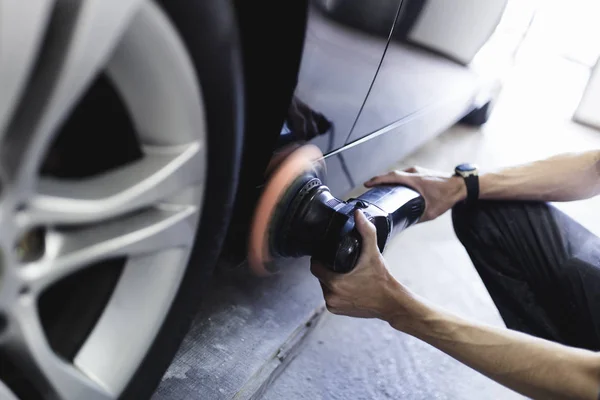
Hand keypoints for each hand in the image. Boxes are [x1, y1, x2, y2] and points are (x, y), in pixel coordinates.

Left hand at [311, 210, 421, 324]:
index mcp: (334, 283)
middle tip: (338, 262)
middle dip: (327, 268)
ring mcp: (334, 305)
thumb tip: (358, 214)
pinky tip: (343, 285)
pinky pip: (330, 297)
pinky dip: (335, 291)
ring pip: (324, 287)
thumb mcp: (372, 253)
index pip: (315, 267)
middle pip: (320, 276)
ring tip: (341, 272)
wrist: (391, 302)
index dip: (319, 258)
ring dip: (329, 279)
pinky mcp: (337, 311)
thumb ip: (366, 231)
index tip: (326, 253)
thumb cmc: (381, 279)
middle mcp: (331, 296)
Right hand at [365, 166, 466, 221]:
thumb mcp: (431, 211)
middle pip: (392, 174)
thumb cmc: (448, 196)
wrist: (461, 186)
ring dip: (388, 179)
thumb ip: (417, 218)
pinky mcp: (420, 173)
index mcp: (414, 179)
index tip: (367, 184)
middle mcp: (414, 172)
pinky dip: (396, 179)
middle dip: (379, 180)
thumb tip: (405, 223)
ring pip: (398, 174)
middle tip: (369, 188)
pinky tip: (394, 187)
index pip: (391, 177)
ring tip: (379, 187)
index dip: (378, 180)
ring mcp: (417, 171)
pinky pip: (404, 175)